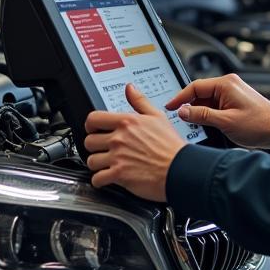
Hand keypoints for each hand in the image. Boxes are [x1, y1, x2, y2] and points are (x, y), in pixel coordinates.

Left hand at [83, 84, 184, 201]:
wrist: (180, 168)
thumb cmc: (171, 146)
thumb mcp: (158, 116)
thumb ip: (140, 101)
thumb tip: (129, 88)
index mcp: (126, 122)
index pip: (93, 119)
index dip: (90, 125)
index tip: (94, 130)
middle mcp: (119, 139)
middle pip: (89, 141)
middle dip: (94, 146)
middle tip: (102, 149)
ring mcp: (117, 157)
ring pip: (91, 161)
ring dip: (97, 164)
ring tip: (105, 164)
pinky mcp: (119, 175)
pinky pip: (97, 179)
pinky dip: (100, 180)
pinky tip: (107, 178)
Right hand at [165, 73, 269, 149]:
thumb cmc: (259, 124)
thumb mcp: (226, 122)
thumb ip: (202, 115)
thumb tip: (183, 111)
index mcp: (225, 84)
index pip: (195, 87)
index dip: (180, 98)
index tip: (170, 107)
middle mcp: (228, 85)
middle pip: (199, 93)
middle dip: (189, 107)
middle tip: (179, 119)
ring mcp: (231, 93)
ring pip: (206, 101)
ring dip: (199, 113)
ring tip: (194, 126)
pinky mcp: (234, 102)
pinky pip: (215, 106)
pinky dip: (208, 115)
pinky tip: (206, 126)